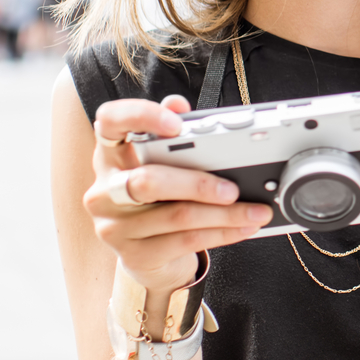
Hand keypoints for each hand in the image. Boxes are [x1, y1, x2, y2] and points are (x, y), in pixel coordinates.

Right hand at [87, 95, 271, 293]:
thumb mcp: (162, 163)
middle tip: (233, 188)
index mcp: (109, 154)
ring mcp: (114, 226)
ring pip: (175, 216)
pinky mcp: (134, 255)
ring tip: (255, 210)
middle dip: (198, 184)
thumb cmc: (158, 198)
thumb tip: (177, 104)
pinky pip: (185, 241)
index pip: (110, 122)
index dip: (141, 117)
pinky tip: (243, 228)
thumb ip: (171, 133)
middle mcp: (104, 190)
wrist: (148, 254)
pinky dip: (221, 233)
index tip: (177, 124)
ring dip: (224, 214)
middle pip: (147, 181)